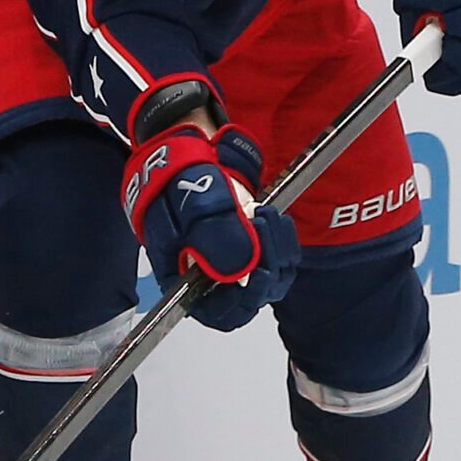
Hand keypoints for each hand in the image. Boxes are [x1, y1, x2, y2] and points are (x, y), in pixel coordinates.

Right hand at [120, 117, 298, 331]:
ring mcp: (236, 259)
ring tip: (263, 215)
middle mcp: (213, 276)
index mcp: (186, 279)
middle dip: (266, 269)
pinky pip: (281, 256)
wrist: (188, 147)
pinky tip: (272, 215)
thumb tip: (245, 272)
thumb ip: (216, 240)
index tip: (258, 276)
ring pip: (272, 278)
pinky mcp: (256, 242)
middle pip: (251, 298)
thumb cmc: (178, 179)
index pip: (218, 312)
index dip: (241, 302)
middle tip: (261, 227)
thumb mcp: (192, 209)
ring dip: (277, 252)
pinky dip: (283, 239)